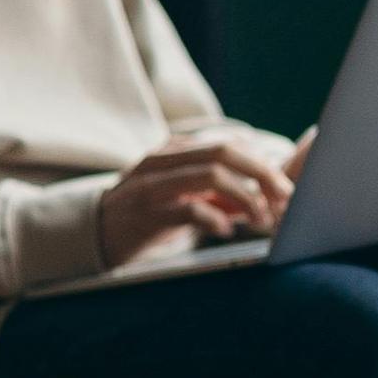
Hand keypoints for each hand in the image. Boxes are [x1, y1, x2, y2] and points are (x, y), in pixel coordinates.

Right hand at [97, 131, 296, 264]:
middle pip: (225, 152)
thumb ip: (219, 195)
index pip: (230, 144)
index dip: (264, 164)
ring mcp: (152, 184)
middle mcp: (164, 160)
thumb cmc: (146, 216)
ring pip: (211, 175)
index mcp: (175, 151)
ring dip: (245, 198)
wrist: (93, 234)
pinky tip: (225, 231)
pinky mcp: (145, 213)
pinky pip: (189, 208)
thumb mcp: (184, 198)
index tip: (284, 190)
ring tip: (259, 220)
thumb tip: (263, 199)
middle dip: (263, 174)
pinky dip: (215, 219)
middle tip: (284, 200)